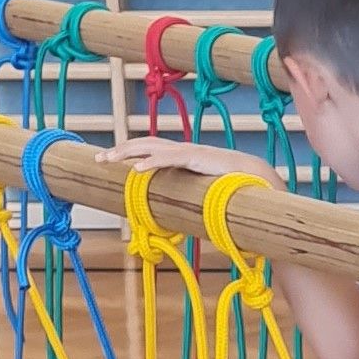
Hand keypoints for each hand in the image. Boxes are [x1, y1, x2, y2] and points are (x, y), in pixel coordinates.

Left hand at [106, 137, 272, 186]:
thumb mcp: (205, 192)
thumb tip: (180, 215)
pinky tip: (136, 170)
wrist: (259, 180)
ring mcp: (190, 153)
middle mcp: (184, 151)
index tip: (110, 160)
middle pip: (145, 144)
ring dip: (127, 152)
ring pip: (151, 148)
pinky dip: (150, 162)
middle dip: (120, 150)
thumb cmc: (235, 189)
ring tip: (108, 159)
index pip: (151, 150)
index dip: (131, 152)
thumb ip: (190, 198)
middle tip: (98, 158)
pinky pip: (169, 159)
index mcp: (184, 157)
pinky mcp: (197, 159)